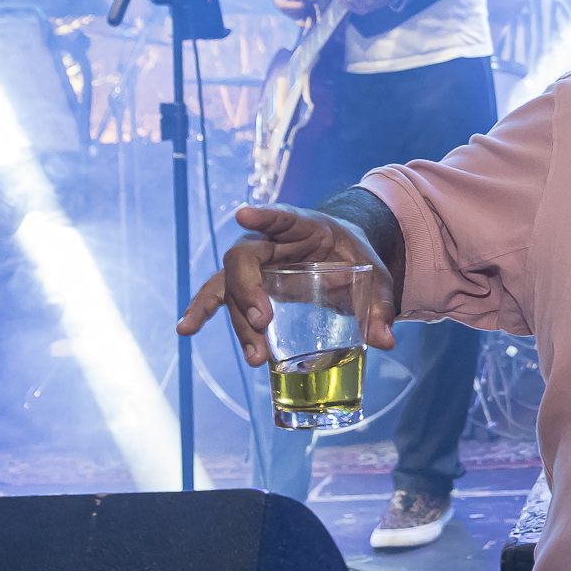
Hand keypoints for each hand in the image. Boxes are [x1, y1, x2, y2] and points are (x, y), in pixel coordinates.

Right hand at [178, 205, 397, 365]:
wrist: (341, 258)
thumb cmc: (355, 259)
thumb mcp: (375, 278)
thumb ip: (380, 306)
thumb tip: (385, 340)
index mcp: (305, 226)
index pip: (282, 217)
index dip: (263, 216)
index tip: (243, 214)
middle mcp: (270, 241)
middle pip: (244, 259)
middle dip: (248, 291)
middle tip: (265, 321)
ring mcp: (255, 263)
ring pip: (231, 286)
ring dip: (239, 321)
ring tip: (255, 356)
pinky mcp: (248, 285)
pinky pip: (219, 296)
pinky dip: (202, 311)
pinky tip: (186, 329)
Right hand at [270, 0, 317, 20]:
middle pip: (283, 5)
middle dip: (299, 6)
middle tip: (310, 2)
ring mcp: (279, 4)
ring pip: (291, 13)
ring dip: (304, 10)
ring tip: (311, 2)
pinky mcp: (286, 11)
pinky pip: (295, 16)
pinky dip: (305, 13)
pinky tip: (309, 6)